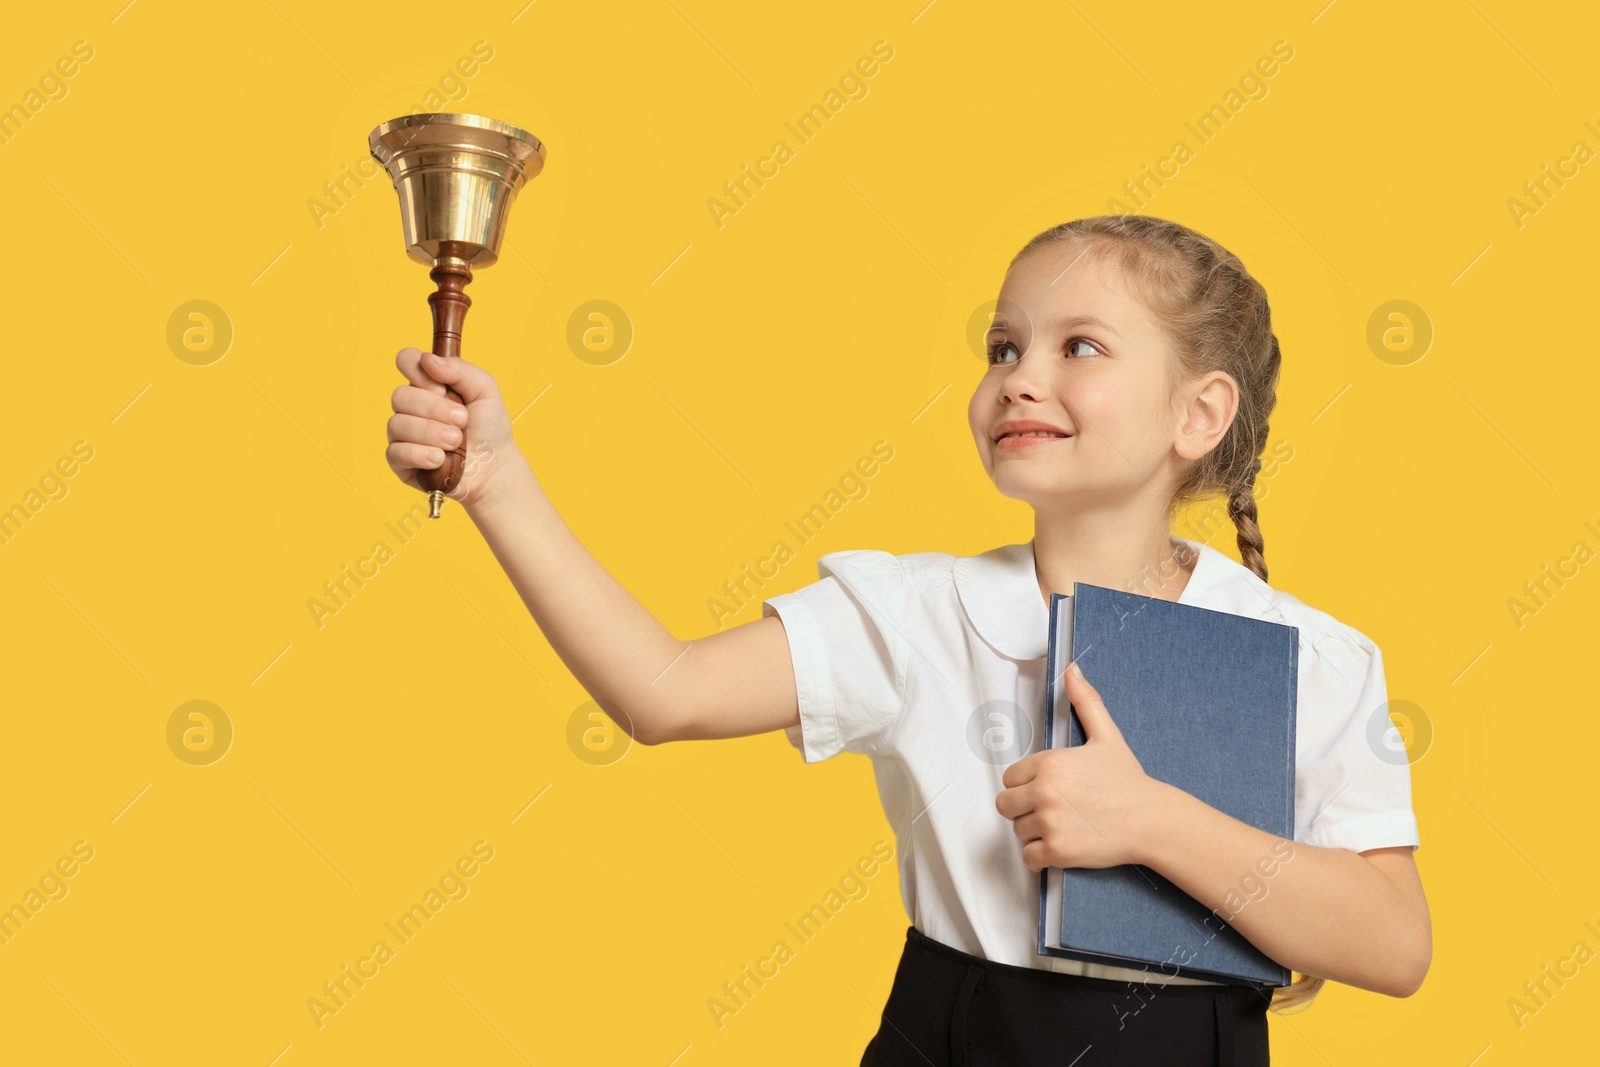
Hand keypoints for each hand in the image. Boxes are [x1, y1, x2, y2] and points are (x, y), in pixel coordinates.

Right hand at [386, 347, 521, 510]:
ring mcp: (403, 434)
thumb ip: (460, 369)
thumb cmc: (489, 427)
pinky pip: (395, 453)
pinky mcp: (400, 462)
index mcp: (427, 384)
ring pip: (397, 424)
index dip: (418, 371)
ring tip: (456, 441)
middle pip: (400, 396)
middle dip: (435, 409)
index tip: (442, 388)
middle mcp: (410, 407)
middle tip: (462, 420)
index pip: (405, 360)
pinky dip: (420, 454)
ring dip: (432, 432)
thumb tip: (427, 359)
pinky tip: (439, 458)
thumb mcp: (485, 390)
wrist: (495, 466)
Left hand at [995, 660, 1171, 872]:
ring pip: (1018, 830)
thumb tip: (1072, 670)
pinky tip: (1060, 846)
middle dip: (1023, 808)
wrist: (1152, 820)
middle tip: (1050, 810)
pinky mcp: (1057, 851)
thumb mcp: (1106, 736)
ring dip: (1035, 832)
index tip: (1047, 789)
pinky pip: (1028, 858)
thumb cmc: (1129, 781)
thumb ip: (1085, 702)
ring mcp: (1050, 823)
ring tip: (1063, 826)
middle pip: (1005, 804)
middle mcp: (1045, 792)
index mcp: (1050, 763)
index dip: (1026, 785)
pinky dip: (1040, 857)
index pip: (1010, 777)